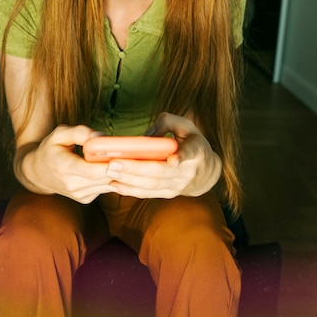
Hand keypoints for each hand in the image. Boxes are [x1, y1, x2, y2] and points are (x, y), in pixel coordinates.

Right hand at [17, 125, 116, 203]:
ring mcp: (79, 195)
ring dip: (118, 173)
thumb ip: (79, 132)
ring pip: (107, 184)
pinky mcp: (85, 199)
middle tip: (132, 154)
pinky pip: (105, 188)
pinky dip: (111, 178)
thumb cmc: (51, 149)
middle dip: (118, 167)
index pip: (90, 171)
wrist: (38, 174)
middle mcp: (71, 184)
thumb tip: (100, 136)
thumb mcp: (60, 134)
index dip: (107, 166)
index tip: (120, 158)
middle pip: (103, 178)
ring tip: (125, 158)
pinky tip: (112, 167)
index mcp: (64, 167)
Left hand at [105, 112, 221, 198]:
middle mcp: (187, 171)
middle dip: (136, 169)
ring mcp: (178, 186)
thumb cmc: (191, 141)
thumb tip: (146, 136)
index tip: (173, 160)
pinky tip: (114, 184)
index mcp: (196, 151)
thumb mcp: (185, 125)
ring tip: (110, 172)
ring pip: (151, 185)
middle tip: (114, 163)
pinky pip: (147, 193)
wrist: (206, 171)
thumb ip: (166, 122)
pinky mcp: (168, 194)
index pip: (189, 154)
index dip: (181, 157)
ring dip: (129, 181)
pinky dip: (130, 190)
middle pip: (160, 172)